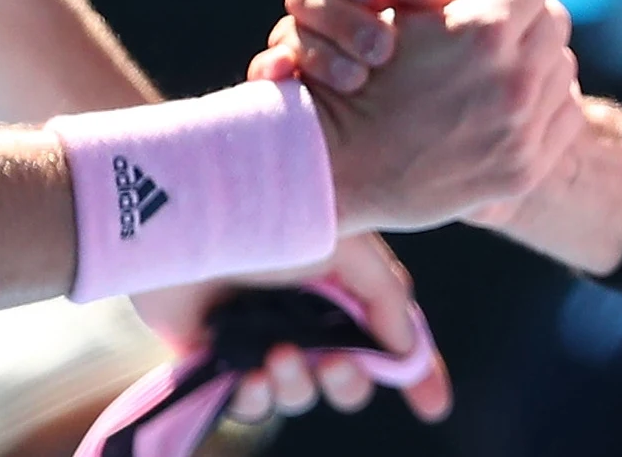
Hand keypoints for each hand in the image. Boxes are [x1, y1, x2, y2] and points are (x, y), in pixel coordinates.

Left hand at [160, 233, 452, 425]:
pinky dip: (256, 397)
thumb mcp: (345, 241)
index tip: (433, 405)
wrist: (189, 216)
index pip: (389, 337)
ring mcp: (260, 337)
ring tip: (279, 356)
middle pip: (347, 378)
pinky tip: (250, 376)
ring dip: (298, 385)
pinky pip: (248, 401)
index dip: (415, 371)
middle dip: (349, 382)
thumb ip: (386, 295)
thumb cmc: (268, 215)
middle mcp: (304, 314)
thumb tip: (408, 350)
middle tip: (336, 365)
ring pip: (299, 393)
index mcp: (341, 285)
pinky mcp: (218, 356)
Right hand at [266, 0, 582, 234]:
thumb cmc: (357, 64)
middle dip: (523, 21)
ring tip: (489, 74)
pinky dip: (540, 108)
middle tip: (484, 36)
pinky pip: (565, 117)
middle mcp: (513, 81)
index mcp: (484, 29)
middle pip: (554, 21)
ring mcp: (522, 132)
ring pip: (562, 68)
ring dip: (534, 63)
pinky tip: (500, 109)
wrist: (338, 163)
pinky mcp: (525, 170)